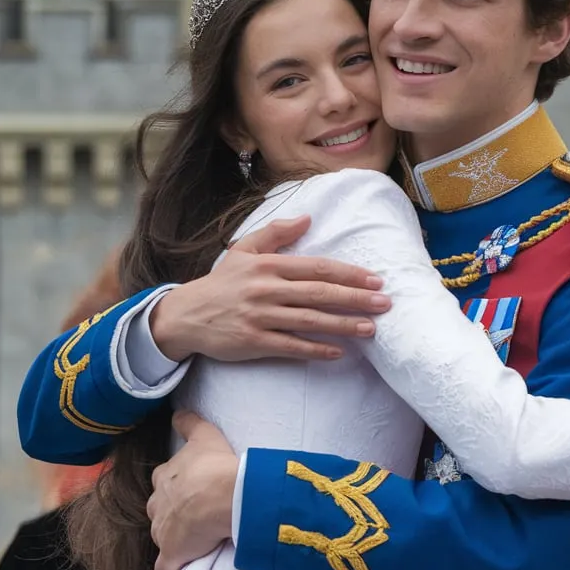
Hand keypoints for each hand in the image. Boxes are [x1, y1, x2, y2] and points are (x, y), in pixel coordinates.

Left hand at [147, 410, 237, 569]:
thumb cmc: (215, 465)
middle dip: (174, 516)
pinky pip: (166, 568)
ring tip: (199, 542)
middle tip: (199, 517)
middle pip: (160, 512)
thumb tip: (177, 413)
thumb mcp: (205, 436)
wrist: (223, 495)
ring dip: (177, 541)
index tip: (195, 492)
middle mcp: (157, 505)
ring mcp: (162, 532)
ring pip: (164, 538)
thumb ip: (189, 424)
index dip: (178, 489)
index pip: (164, 485)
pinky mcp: (171, 555)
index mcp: (163, 479)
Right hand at [149, 215, 390, 362]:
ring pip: (310, 320)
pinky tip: (338, 352)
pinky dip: (316, 350)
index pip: (316, 268)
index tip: (375, 279)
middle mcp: (266, 290)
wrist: (185, 316)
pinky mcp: (254, 342)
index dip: (348, 273)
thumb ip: (275, 233)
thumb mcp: (243, 251)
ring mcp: (260, 317)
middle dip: (355, 298)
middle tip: (384, 303)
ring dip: (343, 324)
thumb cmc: (220, 284)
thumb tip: (307, 217)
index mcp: (267, 265)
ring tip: (370, 328)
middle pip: (319, 293)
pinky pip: (291, 347)